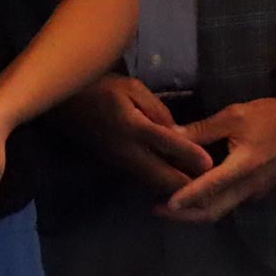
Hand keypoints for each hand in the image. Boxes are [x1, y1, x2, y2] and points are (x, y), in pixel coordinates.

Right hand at [59, 74, 214, 193]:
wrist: (62, 104)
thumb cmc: (98, 88)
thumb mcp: (131, 88)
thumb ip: (157, 110)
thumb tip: (178, 133)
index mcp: (134, 128)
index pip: (170, 147)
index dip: (193, 157)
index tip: (214, 164)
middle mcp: (129, 152)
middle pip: (165, 179)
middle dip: (190, 187)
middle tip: (214, 187)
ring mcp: (122, 163)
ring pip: (156, 185)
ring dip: (178, 188)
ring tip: (203, 187)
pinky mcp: (118, 166)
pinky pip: (147, 180)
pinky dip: (165, 183)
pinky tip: (179, 178)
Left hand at [160, 85, 275, 223]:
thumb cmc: (272, 116)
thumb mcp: (233, 116)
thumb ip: (201, 130)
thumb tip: (170, 135)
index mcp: (244, 167)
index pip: (210, 189)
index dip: (186, 199)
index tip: (166, 206)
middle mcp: (251, 186)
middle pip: (214, 211)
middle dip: (185, 215)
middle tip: (157, 210)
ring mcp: (258, 191)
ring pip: (223, 208)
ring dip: (196, 210)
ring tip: (170, 204)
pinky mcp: (261, 189)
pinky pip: (232, 200)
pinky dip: (211, 201)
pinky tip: (194, 191)